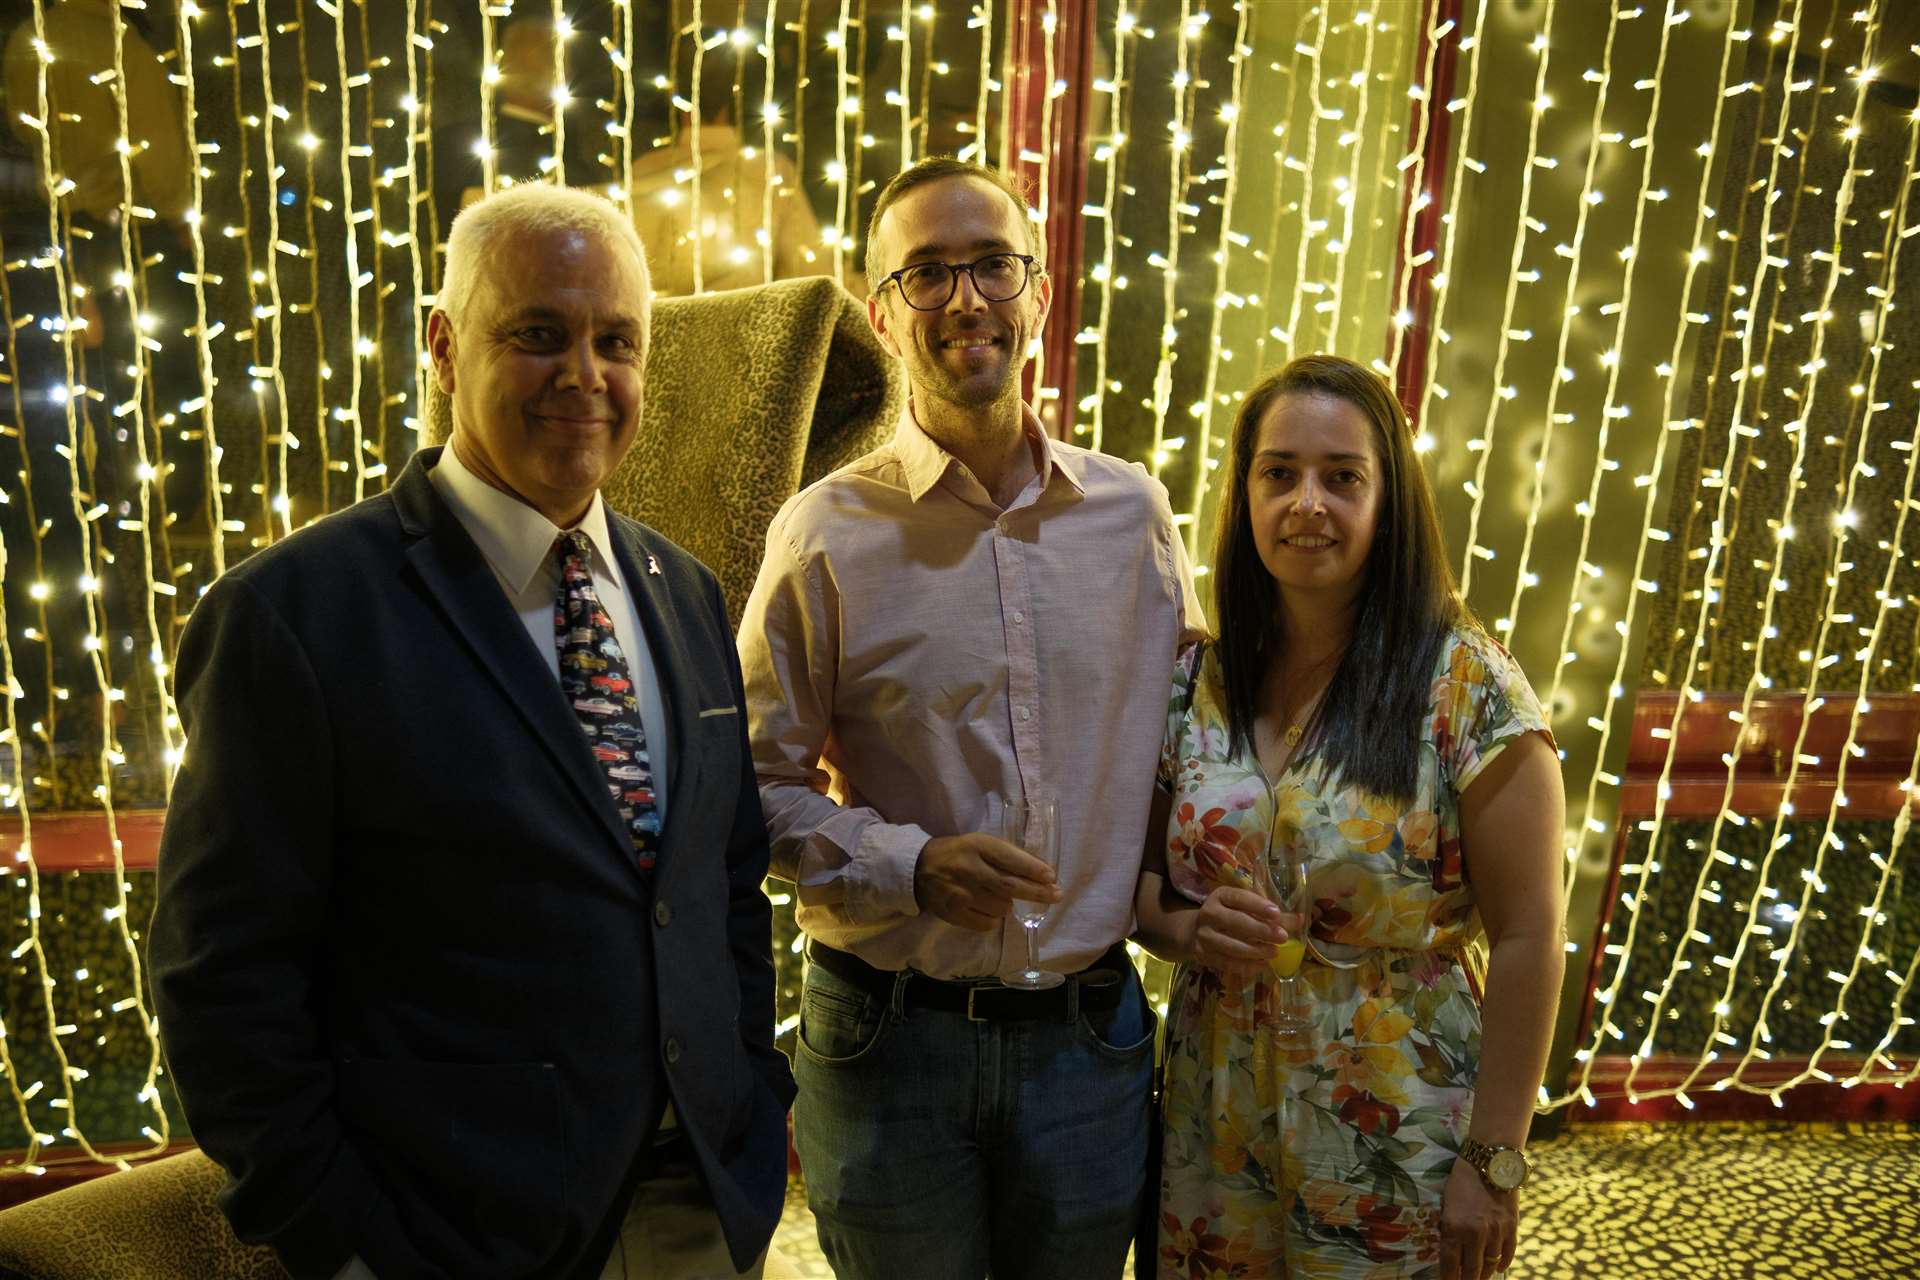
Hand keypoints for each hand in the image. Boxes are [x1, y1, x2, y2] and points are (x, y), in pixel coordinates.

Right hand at [913, 833, 1059, 930]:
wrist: (917, 868)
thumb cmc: (956, 853)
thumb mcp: (979, 844)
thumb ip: (1007, 855)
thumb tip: (1042, 869)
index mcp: (977, 846)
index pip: (1010, 859)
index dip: (1033, 869)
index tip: (1052, 876)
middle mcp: (969, 869)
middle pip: (1010, 886)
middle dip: (1037, 892)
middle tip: (1056, 896)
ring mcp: (960, 894)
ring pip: (1001, 907)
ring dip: (1010, 905)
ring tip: (1003, 897)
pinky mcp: (953, 913)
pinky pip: (987, 923)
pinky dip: (995, 919)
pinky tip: (990, 909)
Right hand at [1188, 885, 1285, 977]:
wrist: (1196, 931)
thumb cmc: (1230, 915)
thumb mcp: (1246, 908)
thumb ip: (1272, 915)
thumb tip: (1301, 920)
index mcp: (1221, 896)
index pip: (1238, 898)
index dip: (1257, 905)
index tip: (1276, 913)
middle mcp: (1209, 913)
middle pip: (1235, 922)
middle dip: (1261, 930)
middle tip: (1282, 937)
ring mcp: (1204, 936)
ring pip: (1230, 945)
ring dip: (1255, 951)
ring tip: (1274, 953)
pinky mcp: (1203, 955)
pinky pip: (1227, 963)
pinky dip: (1246, 966)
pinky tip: (1262, 965)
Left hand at [1438, 1157, 1516, 1279]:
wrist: (1490, 1160)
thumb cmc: (1461, 1179)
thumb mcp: (1446, 1203)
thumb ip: (1449, 1227)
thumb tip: (1450, 1250)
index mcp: (1454, 1227)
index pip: (1450, 1264)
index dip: (1448, 1279)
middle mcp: (1475, 1233)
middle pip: (1471, 1270)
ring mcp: (1496, 1231)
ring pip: (1490, 1264)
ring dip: (1484, 1275)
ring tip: (1479, 1278)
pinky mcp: (1512, 1227)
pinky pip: (1508, 1253)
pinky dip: (1503, 1263)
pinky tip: (1497, 1267)